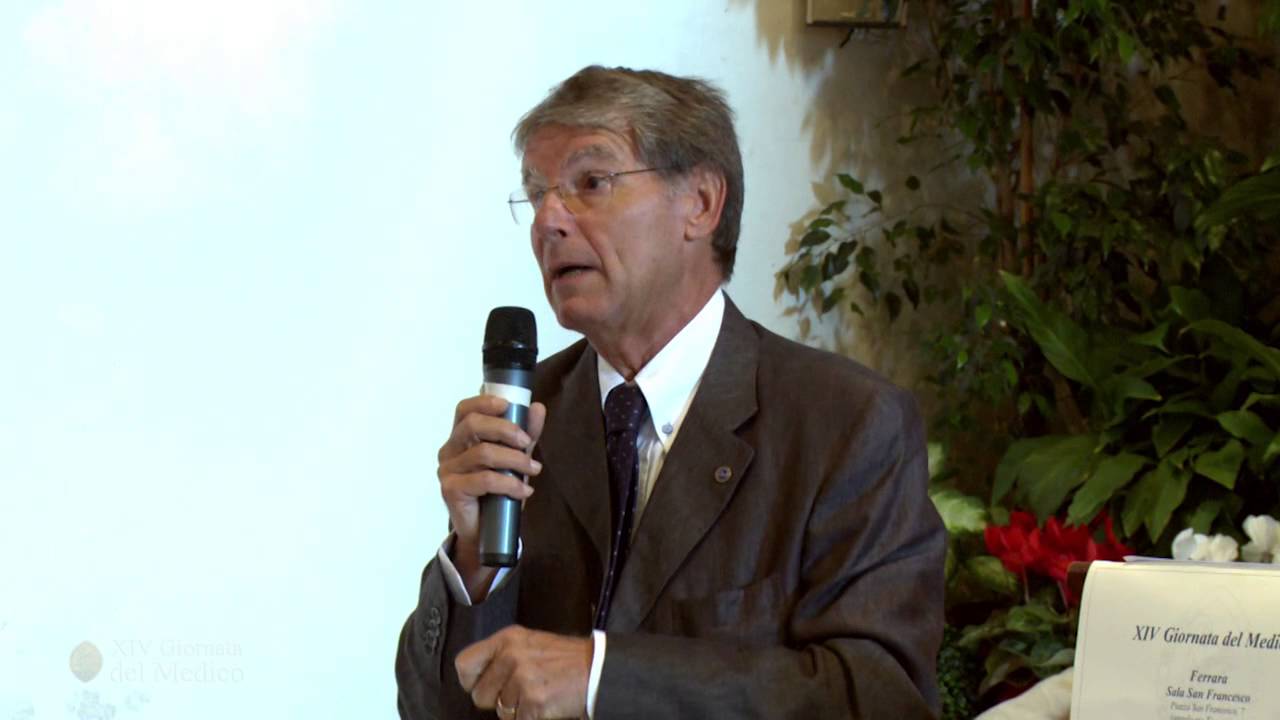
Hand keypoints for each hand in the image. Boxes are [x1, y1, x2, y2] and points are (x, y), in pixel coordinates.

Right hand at [437, 395, 546, 596]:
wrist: (484, 532)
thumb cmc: (498, 491)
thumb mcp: (515, 459)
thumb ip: (525, 435)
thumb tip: (537, 407)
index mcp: (461, 437)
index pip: (464, 409)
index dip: (484, 402)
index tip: (508, 405)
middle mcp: (449, 450)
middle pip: (473, 425)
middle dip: (505, 429)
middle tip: (527, 442)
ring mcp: (447, 470)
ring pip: (483, 453)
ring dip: (515, 459)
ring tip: (533, 470)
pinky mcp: (450, 489)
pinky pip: (484, 480)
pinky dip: (510, 483)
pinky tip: (524, 491)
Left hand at [456, 626, 591, 719]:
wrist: (597, 669)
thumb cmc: (566, 659)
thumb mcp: (530, 644)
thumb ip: (502, 656)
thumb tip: (477, 678)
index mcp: (507, 639)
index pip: (464, 664)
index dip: (471, 681)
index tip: (482, 685)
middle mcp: (510, 656)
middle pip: (479, 695)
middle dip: (498, 700)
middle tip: (520, 691)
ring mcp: (521, 678)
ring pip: (500, 712)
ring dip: (517, 710)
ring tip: (537, 694)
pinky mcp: (533, 701)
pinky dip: (531, 718)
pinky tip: (545, 704)